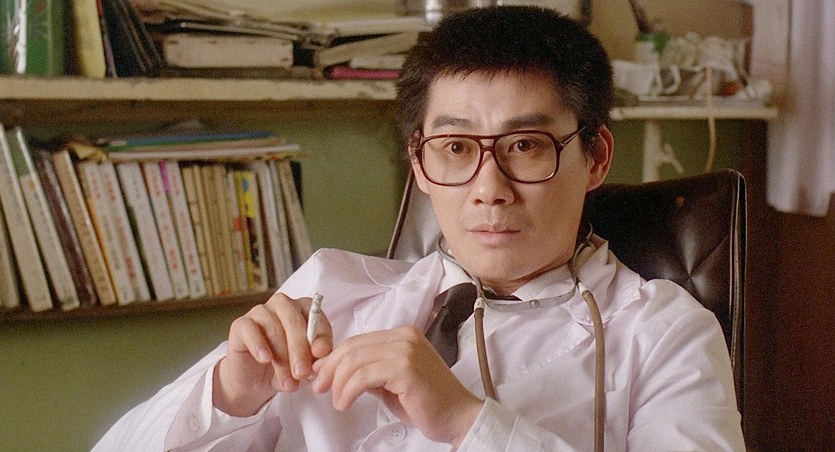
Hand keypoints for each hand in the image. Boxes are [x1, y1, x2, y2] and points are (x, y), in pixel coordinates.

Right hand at [213, 292, 332, 416]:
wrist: (256, 381)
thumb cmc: (286, 367)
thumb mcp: (305, 366)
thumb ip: (315, 358)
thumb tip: (319, 354)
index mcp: (303, 309)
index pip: (316, 316)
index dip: (320, 336)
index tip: (321, 355)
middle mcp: (282, 305)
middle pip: (293, 321)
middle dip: (300, 348)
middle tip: (302, 372)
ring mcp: (260, 312)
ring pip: (273, 328)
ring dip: (282, 357)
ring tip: (287, 381)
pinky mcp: (240, 325)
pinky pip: (250, 329)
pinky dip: (259, 345)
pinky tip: (265, 359)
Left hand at [310, 326, 482, 446]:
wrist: (458, 416)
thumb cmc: (428, 402)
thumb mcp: (392, 382)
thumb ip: (370, 372)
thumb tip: (338, 371)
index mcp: (403, 335)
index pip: (358, 340)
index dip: (335, 357)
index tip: (322, 373)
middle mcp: (404, 337)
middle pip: (353, 347)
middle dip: (331, 369)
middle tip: (320, 387)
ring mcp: (406, 350)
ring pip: (355, 361)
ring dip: (339, 383)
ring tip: (338, 401)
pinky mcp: (405, 368)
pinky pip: (363, 376)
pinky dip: (348, 391)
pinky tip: (346, 403)